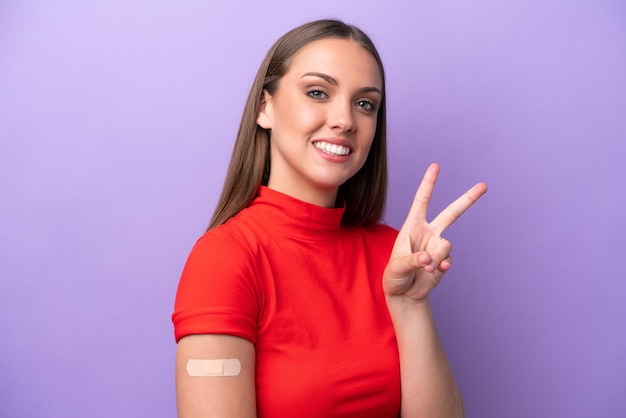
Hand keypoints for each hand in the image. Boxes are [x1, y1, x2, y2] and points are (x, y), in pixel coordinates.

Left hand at [383, 163, 487, 301]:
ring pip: (446, 244)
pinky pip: (448, 260)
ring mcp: (438, 246)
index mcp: (413, 226)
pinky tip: (433, 272)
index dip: (429, 183)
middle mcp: (428, 232)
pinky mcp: (445, 260)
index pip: (422, 201)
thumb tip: (429, 257)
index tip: (436, 166)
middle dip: (468, 199)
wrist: (404, 294)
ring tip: (424, 267)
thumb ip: (412, 260)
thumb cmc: (394, 276)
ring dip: (436, 257)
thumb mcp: (396, 267)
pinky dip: (441, 266)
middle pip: (451, 213)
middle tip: (484, 185)